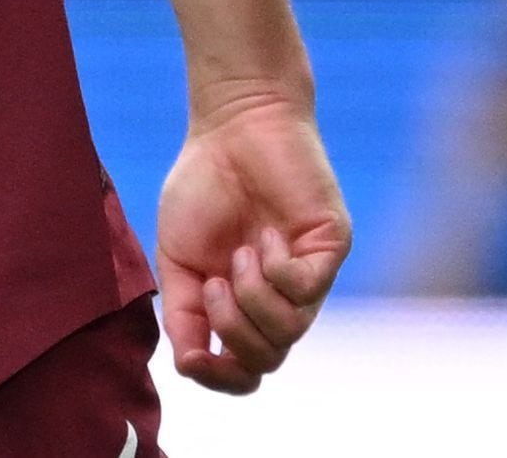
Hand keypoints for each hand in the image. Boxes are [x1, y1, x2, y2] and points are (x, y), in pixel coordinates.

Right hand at [156, 85, 350, 394]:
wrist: (231, 128)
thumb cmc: (203, 188)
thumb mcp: (178, 261)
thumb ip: (183, 314)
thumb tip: (189, 365)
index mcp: (243, 306)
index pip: (245, 371)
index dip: (219, 378)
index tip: (193, 358)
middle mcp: (280, 298)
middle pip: (267, 360)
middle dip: (232, 333)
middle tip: (215, 284)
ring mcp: (307, 275)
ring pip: (289, 332)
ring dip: (251, 299)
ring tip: (238, 256)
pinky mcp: (329, 248)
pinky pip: (307, 290)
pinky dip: (276, 271)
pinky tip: (267, 238)